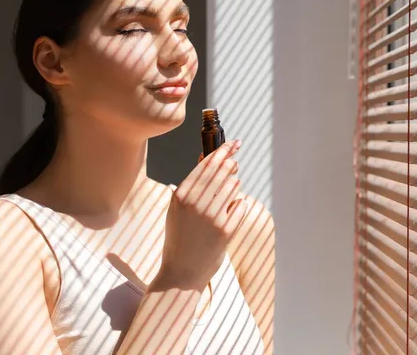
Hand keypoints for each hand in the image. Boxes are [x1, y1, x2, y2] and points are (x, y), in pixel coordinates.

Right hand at [155, 140, 246, 290]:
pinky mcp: (225, 231)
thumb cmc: (180, 237)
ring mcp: (211, 218)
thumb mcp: (177, 208)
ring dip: (234, 183)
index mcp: (181, 196)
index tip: (233, 143)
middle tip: (236, 155)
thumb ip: (192, 185)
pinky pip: (239, 207)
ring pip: (232, 187)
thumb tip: (208, 158)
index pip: (206, 165)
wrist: (181, 272)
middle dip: (231, 160)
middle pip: (220, 172)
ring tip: (231, 184)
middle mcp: (195, 204)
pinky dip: (239, 204)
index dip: (222, 151)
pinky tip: (234, 205)